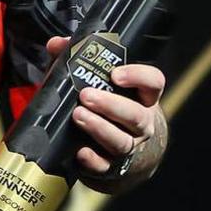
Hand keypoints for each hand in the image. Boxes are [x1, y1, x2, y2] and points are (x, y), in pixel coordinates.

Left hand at [45, 36, 167, 188]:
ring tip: (78, 115)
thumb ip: (75, 60)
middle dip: (111, 105)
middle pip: (136, 116)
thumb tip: (57, 44)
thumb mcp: (92, 80)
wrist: (112, 150)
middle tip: (86, 96)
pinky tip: (79, 151)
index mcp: (141, 97)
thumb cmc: (103, 105)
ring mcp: (129, 146)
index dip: (139, 77)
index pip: (154, 83)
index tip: (115, 73)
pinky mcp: (111, 166)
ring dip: (99, 128)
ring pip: (121, 141)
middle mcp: (141, 123)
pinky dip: (92, 160)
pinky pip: (105, 166)